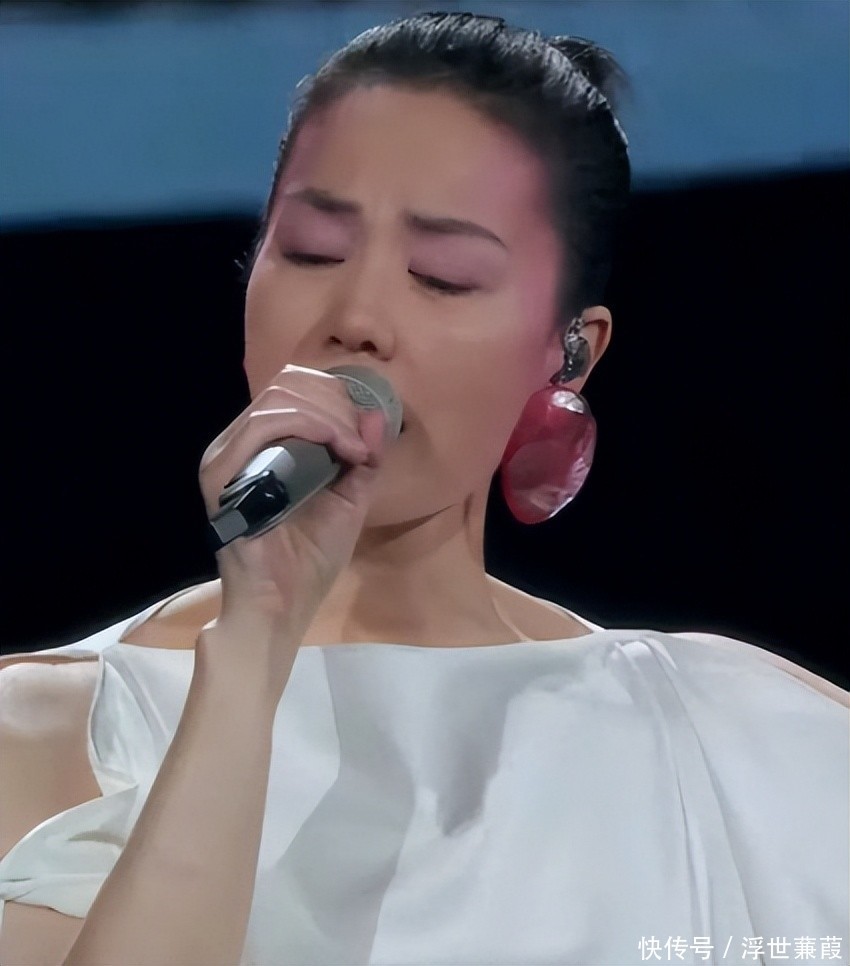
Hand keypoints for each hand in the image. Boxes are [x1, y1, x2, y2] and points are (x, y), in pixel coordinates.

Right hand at [196, 365, 388, 693]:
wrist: (284, 605)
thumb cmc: (310, 559)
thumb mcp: (349, 499)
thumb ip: (363, 457)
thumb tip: (376, 413)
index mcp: (263, 446)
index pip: (295, 390)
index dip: (338, 398)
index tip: (367, 436)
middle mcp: (238, 444)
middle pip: (288, 386)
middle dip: (337, 404)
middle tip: (362, 442)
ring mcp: (226, 458)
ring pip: (278, 399)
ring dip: (328, 415)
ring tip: (354, 449)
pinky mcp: (221, 476)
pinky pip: (261, 427)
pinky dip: (309, 426)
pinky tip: (337, 448)